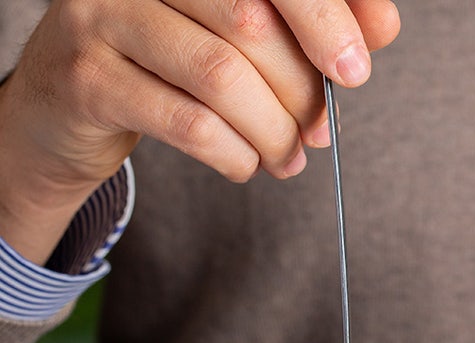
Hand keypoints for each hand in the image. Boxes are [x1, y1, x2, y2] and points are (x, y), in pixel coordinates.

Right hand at [0, 0, 400, 262]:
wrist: (64, 110)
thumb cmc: (168, 64)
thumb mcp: (241, 36)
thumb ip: (309, 27)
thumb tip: (380, 28)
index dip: (326, 16)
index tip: (357, 68)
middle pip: (251, 20)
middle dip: (302, 87)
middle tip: (322, 129)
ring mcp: (103, 16)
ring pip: (222, 76)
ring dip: (272, 130)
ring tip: (288, 156)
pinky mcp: (88, 78)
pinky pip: (188, 122)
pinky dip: (234, 153)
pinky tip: (246, 164)